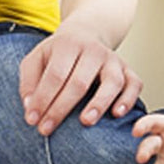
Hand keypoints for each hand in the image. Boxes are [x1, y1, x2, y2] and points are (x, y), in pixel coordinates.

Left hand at [18, 25, 141, 135]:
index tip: (32, 120)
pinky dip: (128, 99)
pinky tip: (117, 114)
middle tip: (47, 129)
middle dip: (61, 108)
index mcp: (68, 45)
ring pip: (111, 82)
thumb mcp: (37, 58)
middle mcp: (93, 50)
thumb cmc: (58, 54)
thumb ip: (29, 80)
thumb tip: (29, 106)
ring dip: (99, 103)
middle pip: (79, 82)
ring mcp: (113, 60)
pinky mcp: (128, 70)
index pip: (55, 75)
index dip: (43, 99)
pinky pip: (134, 84)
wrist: (86, 34)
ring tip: (86, 121)